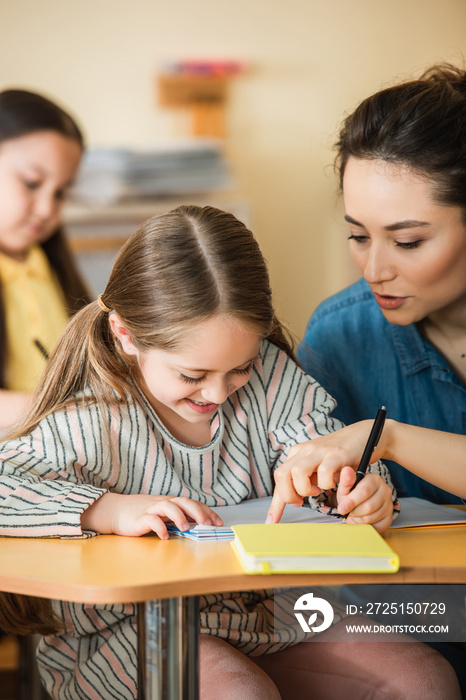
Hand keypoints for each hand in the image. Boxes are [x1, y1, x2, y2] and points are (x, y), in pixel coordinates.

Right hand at [81, 493, 223, 538]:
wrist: (116, 511)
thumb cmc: (141, 513)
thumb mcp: (162, 514)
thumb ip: (176, 517)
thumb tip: (197, 526)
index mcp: (171, 502)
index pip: (192, 504)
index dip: (206, 511)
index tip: (218, 522)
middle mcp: (163, 503)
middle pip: (183, 502)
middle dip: (197, 512)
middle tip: (208, 524)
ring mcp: (151, 509)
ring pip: (168, 507)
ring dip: (179, 516)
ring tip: (186, 527)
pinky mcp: (140, 518)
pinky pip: (151, 520)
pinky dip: (159, 527)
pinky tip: (164, 536)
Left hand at [267, 423, 374, 521]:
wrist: (360, 436)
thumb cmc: (339, 457)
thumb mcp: (317, 468)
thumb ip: (305, 480)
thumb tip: (293, 500)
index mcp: (297, 454)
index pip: (279, 478)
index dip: (275, 503)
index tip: (272, 522)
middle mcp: (304, 451)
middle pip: (281, 475)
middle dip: (288, 495)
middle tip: (301, 501)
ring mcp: (319, 451)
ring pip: (297, 472)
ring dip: (305, 489)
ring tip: (317, 491)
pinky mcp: (336, 454)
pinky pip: (324, 472)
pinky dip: (326, 484)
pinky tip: (332, 484)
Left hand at [336, 467, 392, 532]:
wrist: (359, 501)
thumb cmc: (352, 493)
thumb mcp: (346, 486)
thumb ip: (346, 480)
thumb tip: (346, 470)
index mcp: (375, 479)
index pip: (364, 492)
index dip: (352, 502)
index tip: (341, 509)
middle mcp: (385, 490)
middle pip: (369, 506)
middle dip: (354, 512)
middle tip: (347, 512)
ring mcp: (389, 504)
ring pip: (373, 517)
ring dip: (359, 520)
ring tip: (353, 516)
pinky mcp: (390, 516)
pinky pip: (379, 526)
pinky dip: (367, 527)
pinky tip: (361, 521)